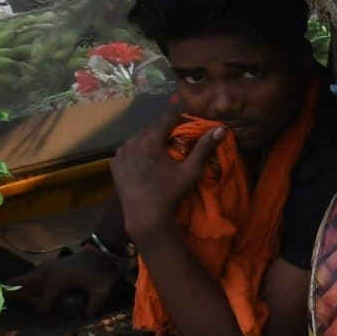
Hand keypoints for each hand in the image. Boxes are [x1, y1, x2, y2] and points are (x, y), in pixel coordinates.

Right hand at [14, 249, 121, 317]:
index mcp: (57, 282)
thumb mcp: (101, 290)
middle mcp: (48, 274)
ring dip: (19, 287)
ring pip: (26, 278)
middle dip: (13, 292)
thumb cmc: (100, 273)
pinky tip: (26, 290)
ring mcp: (47, 267)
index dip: (42, 310)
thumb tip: (87, 316)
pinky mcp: (49, 264)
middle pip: (24, 283)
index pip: (43, 302)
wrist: (101, 254)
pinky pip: (33, 274)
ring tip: (6, 296)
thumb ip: (94, 305)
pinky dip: (28, 281)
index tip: (43, 314)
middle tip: (0, 300)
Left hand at [112, 113, 220, 238]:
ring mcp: (121, 153)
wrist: (145, 217)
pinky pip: (128, 150)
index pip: (167, 118)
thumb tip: (220, 129)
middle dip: (166, 130)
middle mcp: (132, 141)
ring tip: (162, 150)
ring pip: (139, 138)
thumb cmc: (170, 193)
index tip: (190, 125)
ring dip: (151, 139)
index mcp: (150, 139)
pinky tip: (146, 160)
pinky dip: (138, 150)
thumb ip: (204, 148)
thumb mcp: (191, 170)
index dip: (181, 119)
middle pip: (152, 127)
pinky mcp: (115, 165)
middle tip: (179, 138)